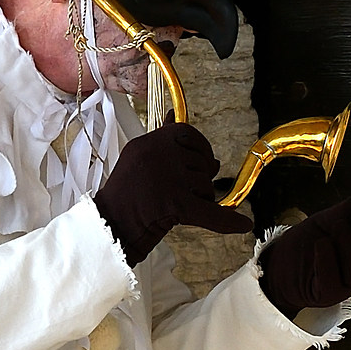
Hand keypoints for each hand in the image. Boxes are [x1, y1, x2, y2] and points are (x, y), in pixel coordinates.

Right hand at [93, 122, 254, 264]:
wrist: (108, 230)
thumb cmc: (124, 200)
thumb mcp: (137, 160)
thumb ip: (160, 142)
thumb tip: (177, 119)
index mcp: (146, 143)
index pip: (185, 132)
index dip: (200, 146)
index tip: (202, 159)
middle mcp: (157, 156)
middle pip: (199, 160)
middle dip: (202, 175)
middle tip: (190, 190)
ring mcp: (166, 179)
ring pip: (205, 185)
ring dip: (200, 198)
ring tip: (176, 208)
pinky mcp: (176, 204)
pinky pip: (211, 213)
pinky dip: (228, 222)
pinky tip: (242, 225)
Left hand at [258, 186, 350, 317]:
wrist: (278, 260)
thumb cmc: (307, 241)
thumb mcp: (330, 219)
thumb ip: (350, 209)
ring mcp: (345, 286)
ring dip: (344, 244)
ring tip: (328, 235)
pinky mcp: (326, 295)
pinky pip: (332, 278)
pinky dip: (325, 258)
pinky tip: (320, 247)